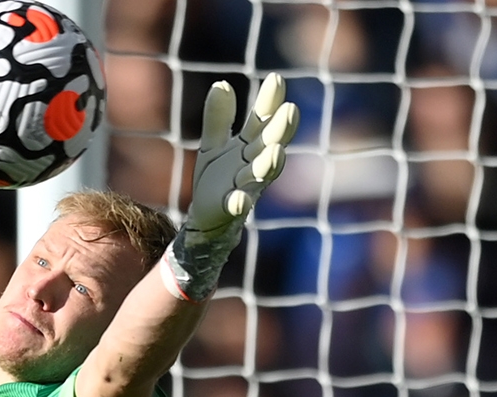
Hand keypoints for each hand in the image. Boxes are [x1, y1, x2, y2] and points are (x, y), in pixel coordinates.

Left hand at [163, 74, 299, 300]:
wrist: (205, 218)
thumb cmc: (215, 179)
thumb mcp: (213, 145)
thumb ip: (218, 118)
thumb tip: (222, 84)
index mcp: (249, 146)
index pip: (263, 120)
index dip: (270, 101)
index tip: (276, 78)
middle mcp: (253, 164)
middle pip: (270, 144)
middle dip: (281, 130)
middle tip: (291, 111)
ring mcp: (245, 186)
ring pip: (261, 174)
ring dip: (269, 164)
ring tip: (277, 152)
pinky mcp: (230, 208)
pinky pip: (238, 205)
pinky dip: (240, 202)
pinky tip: (241, 200)